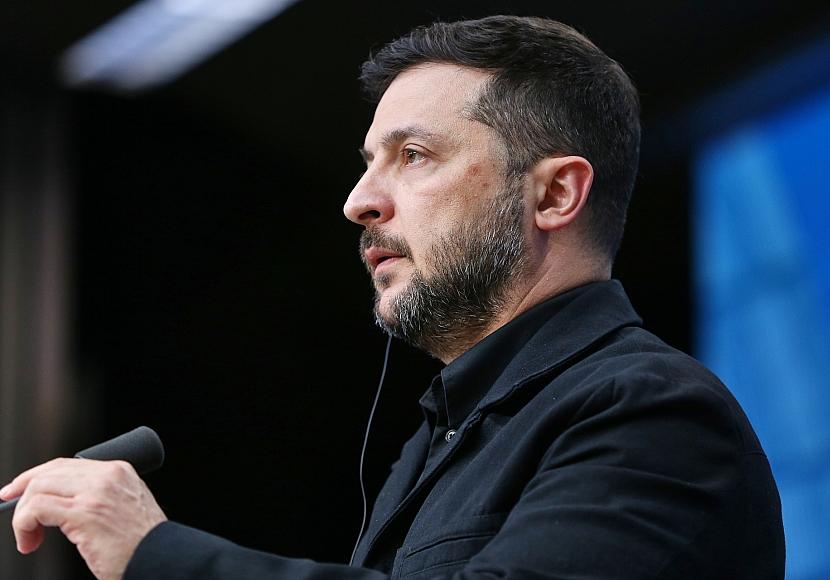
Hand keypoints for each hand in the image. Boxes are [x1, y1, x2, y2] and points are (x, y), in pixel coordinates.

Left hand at [0, 458, 166, 579]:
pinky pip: (36, 509)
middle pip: (49, 472)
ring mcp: (96, 493)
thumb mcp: (126, 506)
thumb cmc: (142, 543)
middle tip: (16, 517)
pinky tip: (30, 542)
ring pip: (39, 488)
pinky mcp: (84, 514)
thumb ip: (101, 495)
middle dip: (21, 492)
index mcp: (119, 470)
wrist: (161, 559)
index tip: (18, 491)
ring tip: (28, 538)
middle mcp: (108, 476)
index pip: (66, 464)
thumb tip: (60, 501)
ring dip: (23, 515)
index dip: (36, 476)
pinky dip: (24, 525)